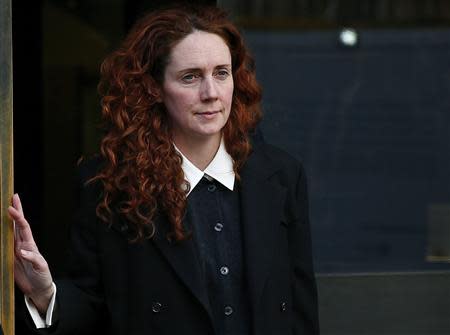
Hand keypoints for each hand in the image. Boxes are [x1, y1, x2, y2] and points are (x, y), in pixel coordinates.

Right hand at [8, 194, 53, 313]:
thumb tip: (22, 251)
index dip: (17, 217)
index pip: (23, 227)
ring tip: (4, 207)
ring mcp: (14, 250)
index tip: (10, 208)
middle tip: (11, 196)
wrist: (38, 288)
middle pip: (17, 224)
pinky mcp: (9, 258)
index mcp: (30, 244)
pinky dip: (0, 238)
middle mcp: (22, 244)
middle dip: (15, 210)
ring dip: (7, 220)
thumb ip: (33, 259)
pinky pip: (2, 246)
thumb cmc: (42, 276)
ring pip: (9, 232)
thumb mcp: (41, 268)